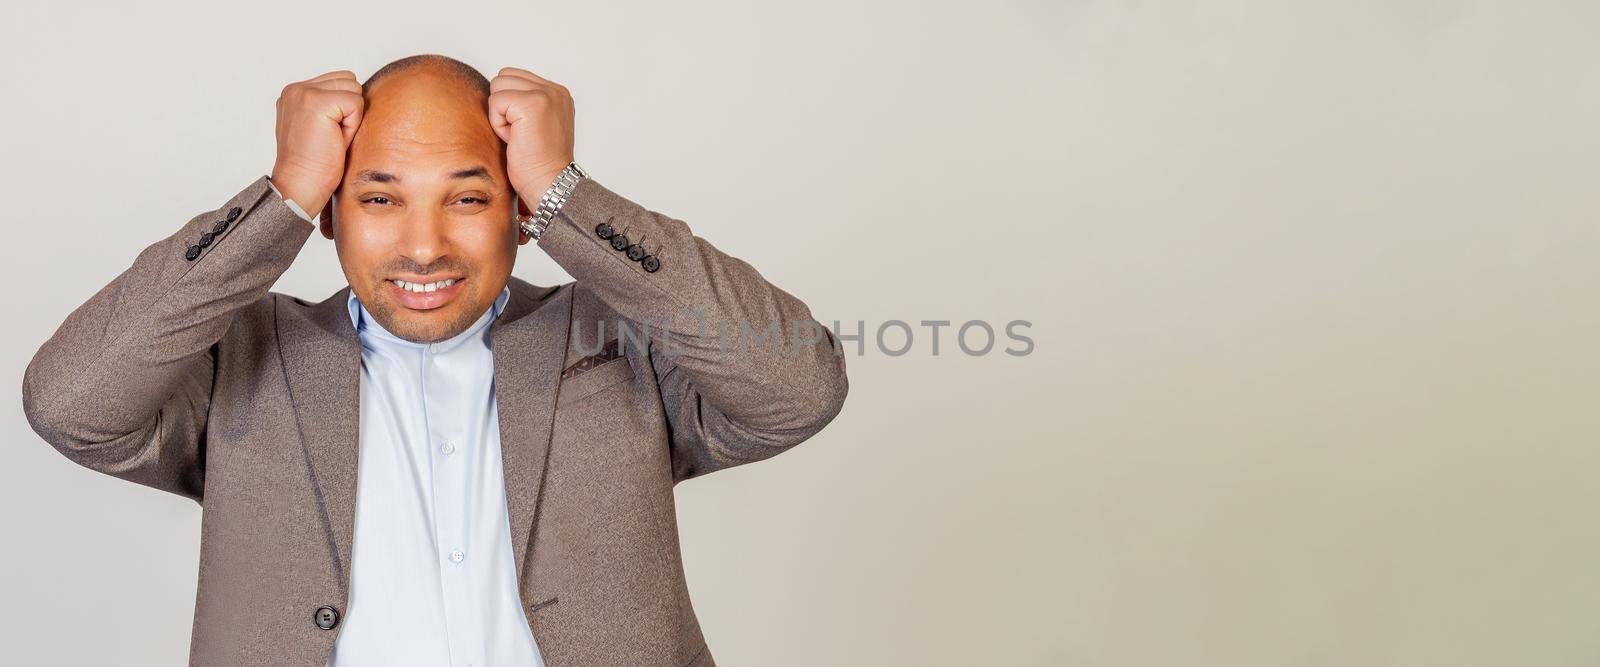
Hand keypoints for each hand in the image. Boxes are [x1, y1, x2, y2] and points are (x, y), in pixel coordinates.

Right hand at [270, 70, 363, 219]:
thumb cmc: (314, 165)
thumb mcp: (320, 127)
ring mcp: (303, 92)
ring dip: (350, 117)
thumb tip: (358, 93)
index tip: (326, 134)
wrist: (301, 186)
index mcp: (294, 93)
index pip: (339, 80)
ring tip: (332, 138)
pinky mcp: (316, 101)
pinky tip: (334, 140)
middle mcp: (295, 89)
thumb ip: (330, 106)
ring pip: (353, 89)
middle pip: (348, 80)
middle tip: (331, 137)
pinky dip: (352, 125)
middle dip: (348, 111)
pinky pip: (356, 102)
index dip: (343, 109)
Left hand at [488, 67, 574, 200]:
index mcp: (558, 93)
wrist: (550, 184)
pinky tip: (515, 139)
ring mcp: (545, 95)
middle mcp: (555, 90)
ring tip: (518, 135)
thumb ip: (526, 102)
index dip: (509, 104)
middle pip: (503, 77)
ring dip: (500, 114)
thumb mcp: (538, 124)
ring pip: (498, 86)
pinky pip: (495, 102)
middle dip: (503, 106)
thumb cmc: (539, 163)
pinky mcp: (531, 104)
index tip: (526, 130)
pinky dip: (499, 124)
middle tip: (521, 133)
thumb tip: (497, 89)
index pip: (514, 76)